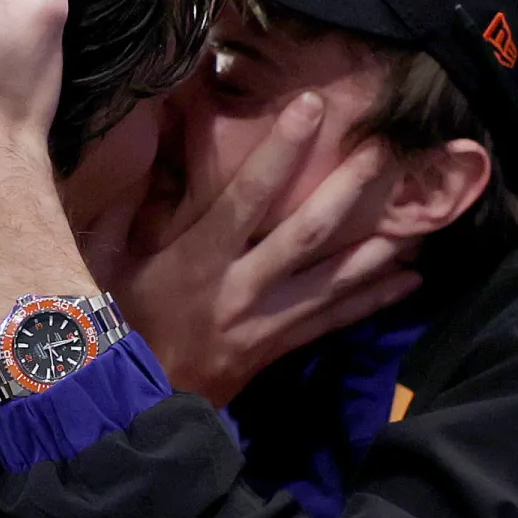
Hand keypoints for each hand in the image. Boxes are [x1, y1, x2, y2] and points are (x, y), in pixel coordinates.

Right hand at [95, 92, 421, 406]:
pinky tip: (409, 278)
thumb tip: (138, 146)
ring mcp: (264, 323)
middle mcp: (239, 290)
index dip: (280, 152)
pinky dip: (374, 300)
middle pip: (305, 234)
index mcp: (195, 263)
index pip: (245, 198)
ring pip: (332, 281)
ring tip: (417, 214)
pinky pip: (334, 322)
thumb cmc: (116, 327)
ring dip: (376, 247)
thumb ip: (117, 208)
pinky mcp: (278, 348)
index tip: (310, 107)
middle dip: (347, 191)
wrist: (133, 410)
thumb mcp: (99, 266)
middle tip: (384, 152)